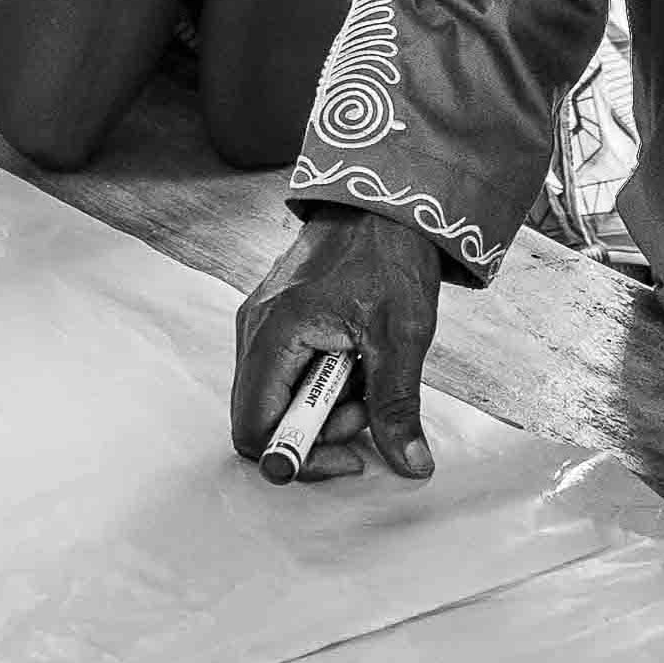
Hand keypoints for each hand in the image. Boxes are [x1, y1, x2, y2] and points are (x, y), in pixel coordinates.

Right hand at [230, 204, 444, 483]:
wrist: (385, 199)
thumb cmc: (389, 255)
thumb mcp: (401, 338)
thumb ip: (396, 406)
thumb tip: (410, 463)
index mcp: (273, 335)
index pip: (255, 430)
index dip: (300, 458)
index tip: (350, 455)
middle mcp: (254, 331)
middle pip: (262, 418)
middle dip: (317, 431)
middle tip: (366, 410)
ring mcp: (261, 323)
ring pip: (276, 397)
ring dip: (322, 407)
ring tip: (366, 377)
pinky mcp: (276, 319)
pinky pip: (286, 373)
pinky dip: (320, 383)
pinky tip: (355, 361)